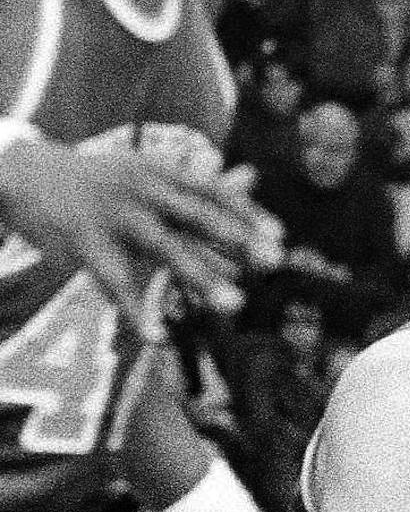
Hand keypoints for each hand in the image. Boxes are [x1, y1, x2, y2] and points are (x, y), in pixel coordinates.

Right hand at [0, 140, 273, 328]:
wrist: (21, 172)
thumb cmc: (101, 182)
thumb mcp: (150, 176)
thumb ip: (201, 186)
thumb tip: (253, 176)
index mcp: (160, 173)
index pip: (211, 191)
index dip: (247, 213)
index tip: (282, 238)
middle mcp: (140, 189)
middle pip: (195, 213)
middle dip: (236, 237)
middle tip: (275, 263)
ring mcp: (113, 215)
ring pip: (162, 247)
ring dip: (200, 276)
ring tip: (235, 307)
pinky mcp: (84, 241)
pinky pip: (114, 281)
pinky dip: (134, 312)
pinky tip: (158, 339)